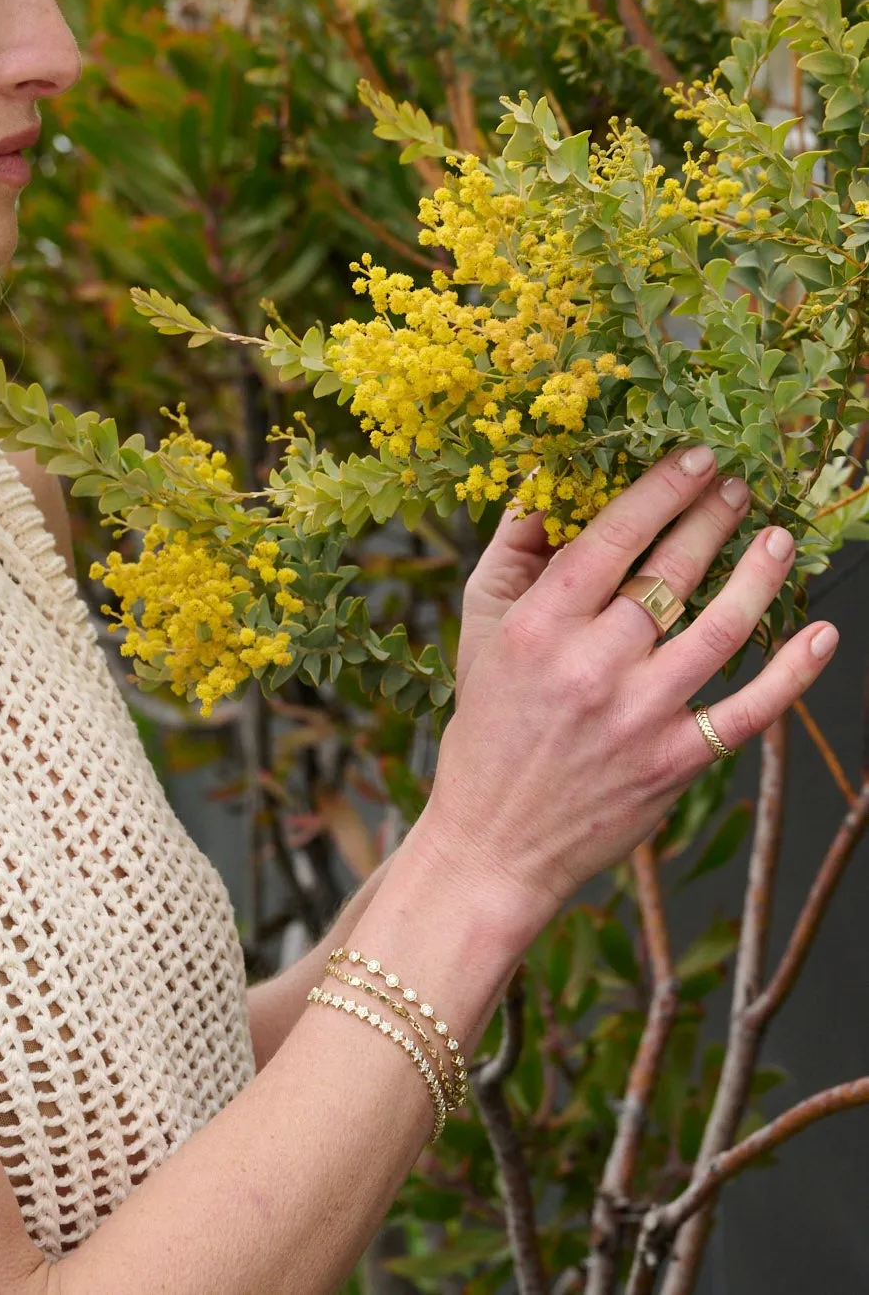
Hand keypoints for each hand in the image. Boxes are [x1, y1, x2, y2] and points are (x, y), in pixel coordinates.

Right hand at [417, 445, 838, 926]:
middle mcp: (590, 666)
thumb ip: (511, 556)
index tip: (695, 459)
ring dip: (759, 576)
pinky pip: (749, 710)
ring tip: (778, 538)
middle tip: (740, 486)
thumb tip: (544, 485)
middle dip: (713, 518)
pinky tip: (820, 635)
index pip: (612, 537)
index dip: (662, 490)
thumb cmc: (486, 727)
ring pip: (720, 629)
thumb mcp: (478, 633)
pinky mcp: (674, 763)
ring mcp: (639, 716)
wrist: (495, 839)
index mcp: (536, 627)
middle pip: (670, 573)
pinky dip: (792, 672)